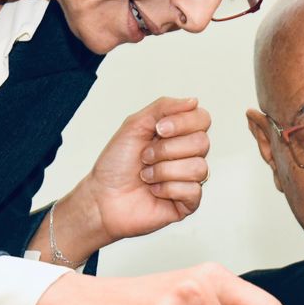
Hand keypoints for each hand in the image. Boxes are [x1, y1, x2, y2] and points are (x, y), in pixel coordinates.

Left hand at [61, 97, 210, 253]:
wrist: (101, 197)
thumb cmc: (115, 164)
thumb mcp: (135, 125)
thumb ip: (163, 107)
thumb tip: (193, 101)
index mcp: (177, 135)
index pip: (202, 119)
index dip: (183, 122)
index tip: (159, 129)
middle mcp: (186, 155)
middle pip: (202, 142)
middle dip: (167, 149)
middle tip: (145, 156)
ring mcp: (189, 179)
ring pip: (198, 167)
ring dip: (164, 170)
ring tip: (146, 175)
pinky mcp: (187, 203)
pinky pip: (193, 191)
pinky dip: (167, 189)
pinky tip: (154, 191)